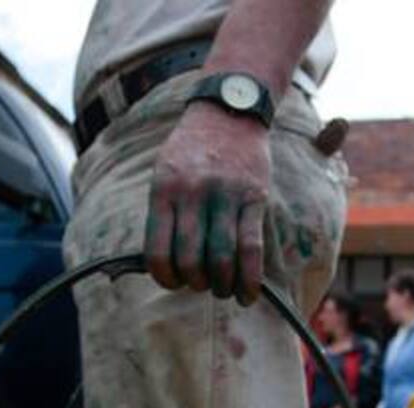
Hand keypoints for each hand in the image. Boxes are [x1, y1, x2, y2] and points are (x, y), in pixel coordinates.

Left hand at [145, 101, 269, 304]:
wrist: (230, 108)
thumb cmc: (193, 149)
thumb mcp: (165, 172)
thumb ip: (164, 213)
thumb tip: (166, 264)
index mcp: (164, 189)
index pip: (158, 251)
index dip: (164, 277)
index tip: (172, 282)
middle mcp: (192, 193)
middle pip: (191, 259)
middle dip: (195, 283)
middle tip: (200, 284)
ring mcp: (225, 195)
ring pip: (221, 258)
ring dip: (222, 285)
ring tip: (223, 290)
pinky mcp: (254, 197)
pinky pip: (251, 247)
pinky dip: (249, 278)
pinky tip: (247, 293)